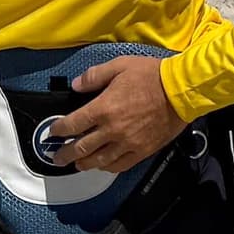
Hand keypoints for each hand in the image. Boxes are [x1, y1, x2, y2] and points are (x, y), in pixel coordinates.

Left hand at [49, 51, 185, 173]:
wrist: (180, 91)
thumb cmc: (150, 75)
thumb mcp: (119, 65)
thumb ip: (94, 76)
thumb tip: (75, 85)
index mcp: (103, 108)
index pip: (73, 124)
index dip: (59, 130)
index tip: (53, 132)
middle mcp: (112, 129)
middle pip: (82, 147)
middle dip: (66, 154)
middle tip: (57, 158)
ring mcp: (127, 143)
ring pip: (99, 160)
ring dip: (84, 164)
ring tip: (77, 165)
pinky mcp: (142, 151)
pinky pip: (120, 165)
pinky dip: (108, 168)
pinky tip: (102, 166)